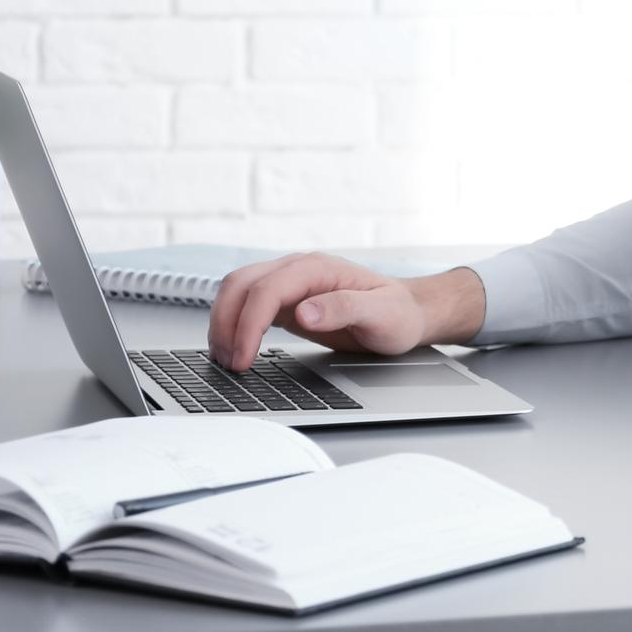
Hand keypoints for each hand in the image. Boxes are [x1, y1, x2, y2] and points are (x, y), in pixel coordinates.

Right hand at [205, 252, 486, 371]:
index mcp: (317, 268)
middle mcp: (298, 270)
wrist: (408, 313)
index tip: (244, 355)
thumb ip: (344, 309)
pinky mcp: (285, 302)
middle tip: (229, 363)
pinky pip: (246, 306)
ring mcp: (289, 285)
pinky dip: (232, 325)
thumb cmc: (399, 313)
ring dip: (223, 323)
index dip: (249, 322)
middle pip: (241, 284)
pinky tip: (234, 348)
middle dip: (226, 322)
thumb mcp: (382, 314)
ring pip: (237, 292)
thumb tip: (304, 312)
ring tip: (225, 360)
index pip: (267, 288)